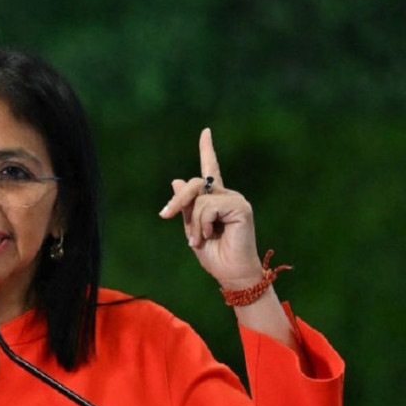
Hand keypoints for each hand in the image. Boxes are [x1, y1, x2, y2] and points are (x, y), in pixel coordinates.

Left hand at [159, 129, 262, 289]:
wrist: (231, 274)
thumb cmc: (214, 255)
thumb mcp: (192, 230)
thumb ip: (186, 207)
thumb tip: (177, 180)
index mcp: (216, 200)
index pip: (211, 170)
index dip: (207, 150)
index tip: (206, 132)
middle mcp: (227, 196)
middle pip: (195, 184)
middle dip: (177, 200)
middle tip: (164, 215)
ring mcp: (235, 200)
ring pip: (199, 198)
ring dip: (193, 223)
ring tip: (199, 240)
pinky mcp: (241, 207)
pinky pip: (208, 206)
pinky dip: (202, 223)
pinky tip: (210, 236)